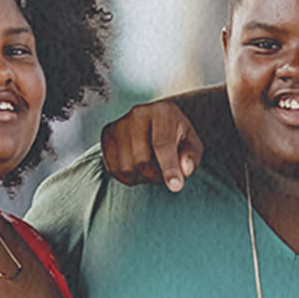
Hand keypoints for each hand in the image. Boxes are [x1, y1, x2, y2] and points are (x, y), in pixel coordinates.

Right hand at [98, 94, 212, 194]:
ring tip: (150, 170)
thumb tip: (185, 169)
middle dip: (154, 175)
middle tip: (163, 175)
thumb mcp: (191, 142)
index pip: (162, 144)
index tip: (175, 186)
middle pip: (141, 159)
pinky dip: (127, 176)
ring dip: (140, 177)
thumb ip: (191, 156)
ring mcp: (119, 124)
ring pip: (125, 166)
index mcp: (162, 111)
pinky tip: (137, 169)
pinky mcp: (107, 134)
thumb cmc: (175, 133)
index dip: (169, 168)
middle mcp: (137, 114)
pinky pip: (113, 168)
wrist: (155, 122)